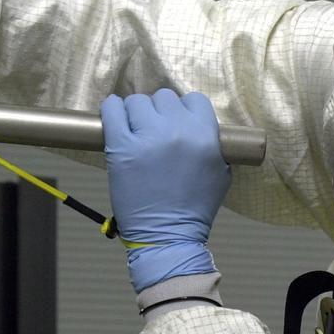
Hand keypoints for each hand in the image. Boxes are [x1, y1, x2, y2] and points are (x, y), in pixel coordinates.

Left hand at [101, 89, 230, 292]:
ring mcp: (147, 138)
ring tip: (135, 134)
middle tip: (154, 133)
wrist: (168, 236)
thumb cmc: (194, 208)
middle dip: (159, 113)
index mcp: (205, 135)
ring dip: (135, 114)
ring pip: (137, 102)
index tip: (176, 124)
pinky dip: (112, 110)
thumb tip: (198, 124)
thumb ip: (214, 144)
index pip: (194, 99)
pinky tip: (115, 119)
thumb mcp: (221, 173)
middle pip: (164, 98)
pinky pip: (112, 109)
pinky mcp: (121, 147)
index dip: (184, 111)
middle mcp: (177, 131)